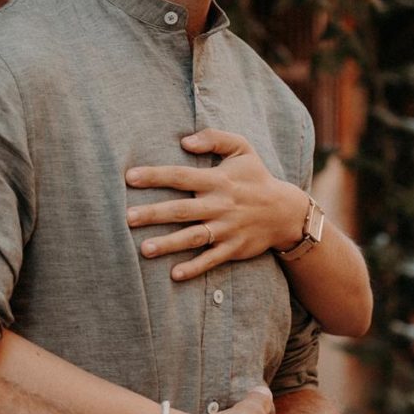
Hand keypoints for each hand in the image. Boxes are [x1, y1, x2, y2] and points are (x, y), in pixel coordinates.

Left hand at [126, 128, 307, 280]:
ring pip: (193, 237)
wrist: (286, 211)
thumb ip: (214, 138)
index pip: (181, 176)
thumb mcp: (242, 148)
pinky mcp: (233, 248)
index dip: (155, 176)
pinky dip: (194, 267)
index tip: (129, 177)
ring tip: (143, 249)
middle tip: (127, 218)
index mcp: (217, 180)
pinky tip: (174, 274)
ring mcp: (226, 229)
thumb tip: (184, 140)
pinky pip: (211, 259)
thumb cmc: (255, 177)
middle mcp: (219, 205)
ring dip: (169, 244)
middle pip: (182, 209)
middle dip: (154, 214)